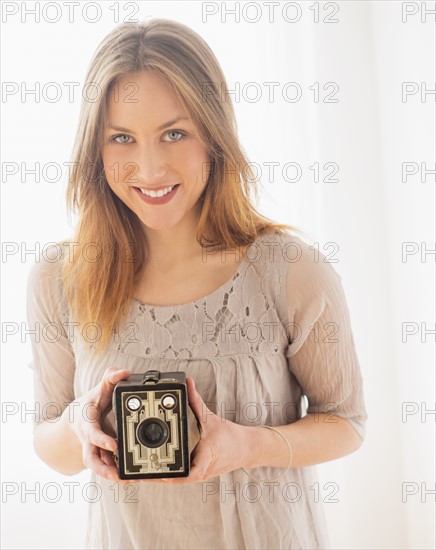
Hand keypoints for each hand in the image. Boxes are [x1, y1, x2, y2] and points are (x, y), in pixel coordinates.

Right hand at [69, 366, 131, 481]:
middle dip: (104, 469)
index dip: (101, 440)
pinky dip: (117, 471)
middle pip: (91, 459)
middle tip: (118, 476)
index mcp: (87, 423)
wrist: (75, 418)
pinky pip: (107, 466)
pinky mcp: (101, 455)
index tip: (114, 445)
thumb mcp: (98, 389)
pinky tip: (132, 475)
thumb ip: (111, 378)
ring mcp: (93, 450)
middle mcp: (88, 440)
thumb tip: (125, 372)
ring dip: (112, 475)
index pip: (92, 434)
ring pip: (99, 467)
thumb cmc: (89, 403)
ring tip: (130, 480)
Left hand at [151, 377, 257, 484]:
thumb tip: (188, 383)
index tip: (164, 470)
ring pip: (178, 480)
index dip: (178, 474)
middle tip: (143, 470)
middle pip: (179, 478)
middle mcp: (203, 469)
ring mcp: (200, 475)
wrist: (245, 448)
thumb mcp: (211, 416)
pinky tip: (156, 470)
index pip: (193, 471)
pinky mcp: (198, 475)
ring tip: (143, 472)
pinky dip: (169, 474)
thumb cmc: (230, 435)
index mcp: (207, 455)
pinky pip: (181, 477)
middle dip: (160, 475)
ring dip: (162, 477)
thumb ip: (196, 400)